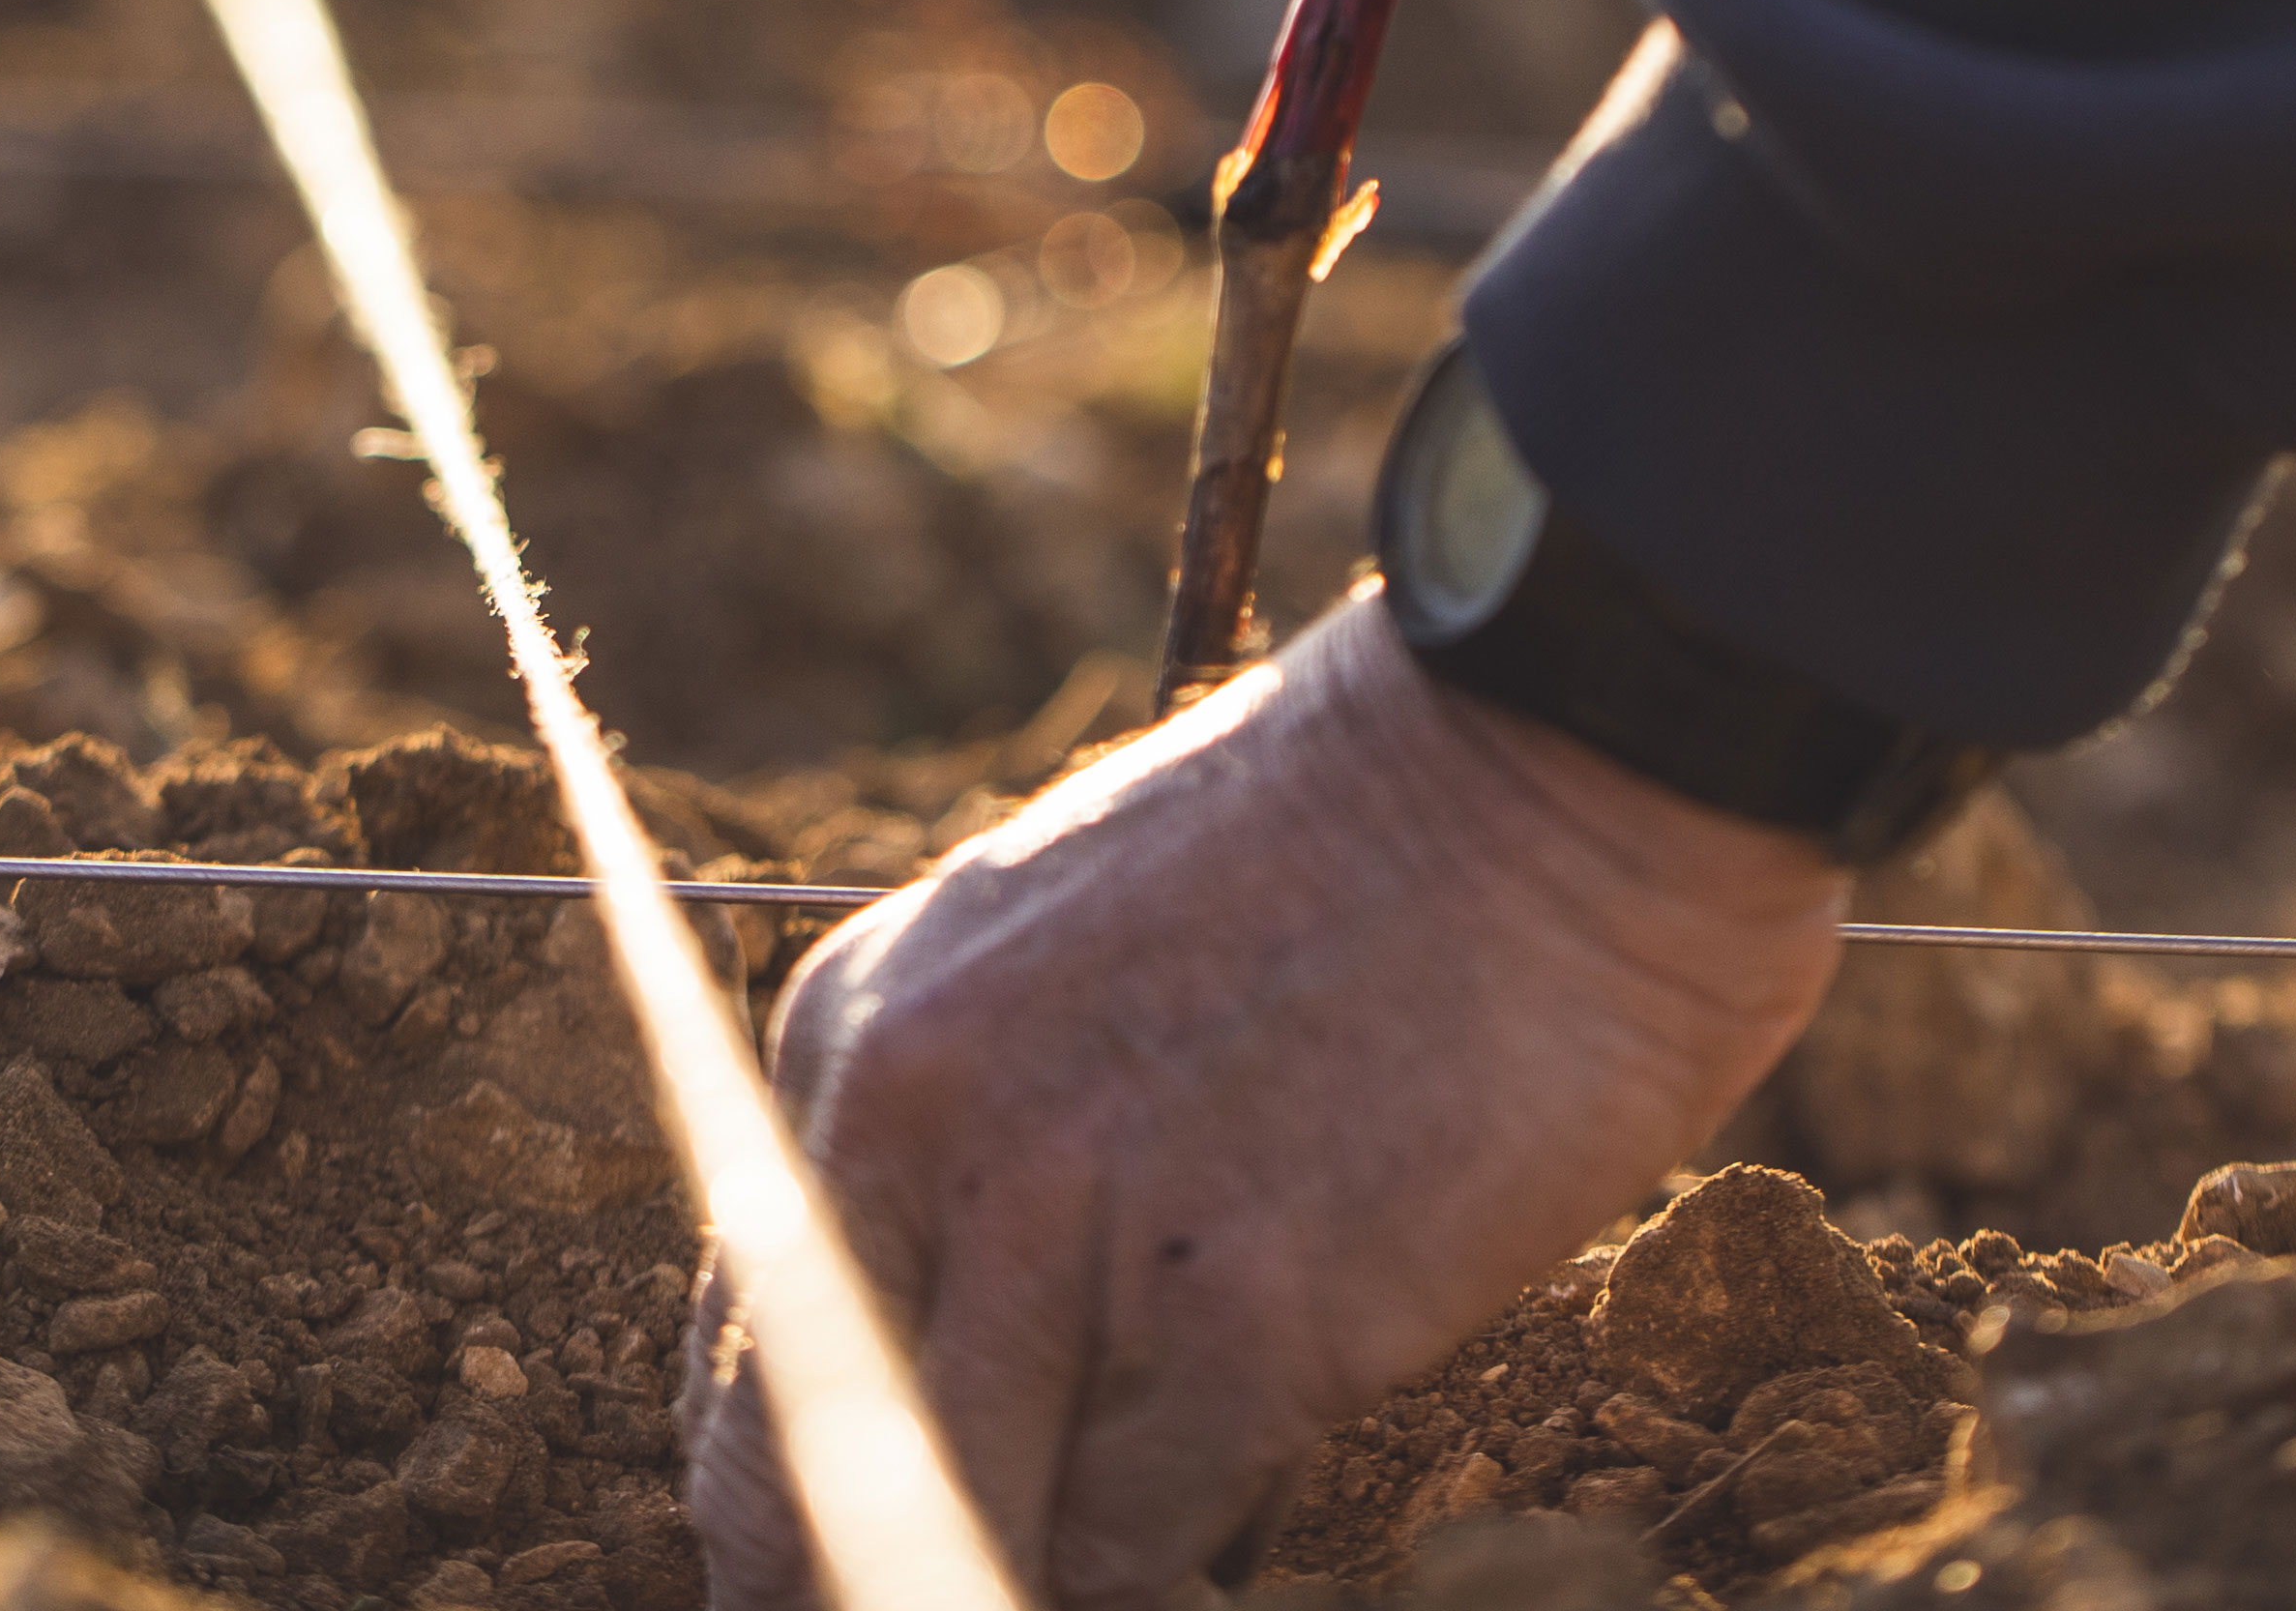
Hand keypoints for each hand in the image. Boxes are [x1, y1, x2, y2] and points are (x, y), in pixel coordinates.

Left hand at [684, 595, 1852, 1610]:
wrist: (1553, 766)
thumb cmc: (1350, 855)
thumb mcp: (1058, 946)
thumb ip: (975, 1135)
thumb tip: (943, 1350)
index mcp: (859, 1040)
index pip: (741, 1348)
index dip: (783, 1486)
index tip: (830, 1551)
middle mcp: (926, 1135)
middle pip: (821, 1464)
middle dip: (867, 1555)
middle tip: (942, 1575)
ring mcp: (1076, 1232)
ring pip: (984, 1517)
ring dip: (1044, 1556)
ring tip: (1119, 1538)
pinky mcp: (1240, 1324)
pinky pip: (1142, 1538)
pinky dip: (1181, 1558)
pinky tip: (1242, 1484)